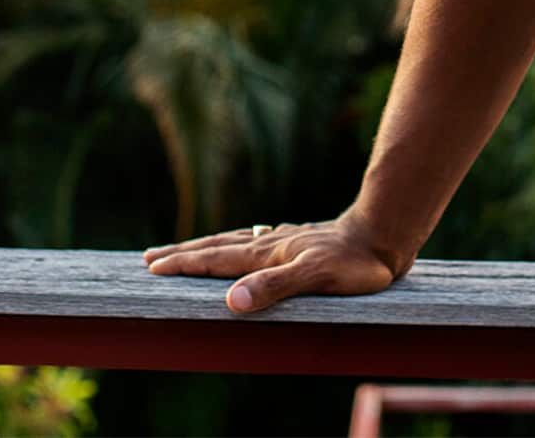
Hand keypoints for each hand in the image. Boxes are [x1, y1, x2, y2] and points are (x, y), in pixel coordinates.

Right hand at [142, 212, 407, 313]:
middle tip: (149, 257)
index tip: (151, 267)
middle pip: (218, 246)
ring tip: (186, 249)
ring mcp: (285, 239)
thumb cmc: (354, 263)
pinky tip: (247, 244)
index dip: (183, 264)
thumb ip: (273, 288)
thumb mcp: (315, 277)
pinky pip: (257, 241)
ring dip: (208, 246)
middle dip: (183, 252)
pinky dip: (239, 244)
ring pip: (236, 241)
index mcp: (267, 253)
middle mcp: (271, 243)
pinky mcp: (301, 240)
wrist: (385, 233)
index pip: (215, 259)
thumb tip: (230, 301)